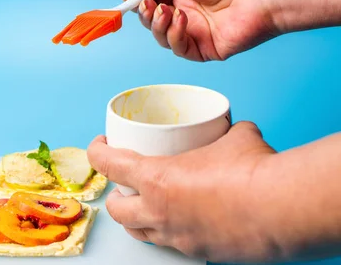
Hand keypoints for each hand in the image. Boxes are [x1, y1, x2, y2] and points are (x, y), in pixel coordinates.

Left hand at [87, 122, 278, 262]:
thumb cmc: (253, 170)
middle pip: (116, 210)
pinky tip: (184, 221)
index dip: (97, 152)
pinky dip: (171, 231)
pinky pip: (174, 244)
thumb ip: (223, 131)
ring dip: (136, 218)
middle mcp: (159, 212)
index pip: (108, 165)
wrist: (283, 210)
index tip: (100, 145)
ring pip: (140, 233)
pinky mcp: (199, 252)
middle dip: (114, 196)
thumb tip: (231, 129)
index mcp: (156, 179)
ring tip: (146, 206)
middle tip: (123, 184)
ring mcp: (177, 236)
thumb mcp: (233, 137)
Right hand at [125, 0, 279, 60]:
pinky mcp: (204, 49)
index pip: (153, 0)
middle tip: (145, 4)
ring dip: (158, 25)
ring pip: (162, 37)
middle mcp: (187, 14)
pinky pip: (179, 48)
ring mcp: (195, 33)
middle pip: (154, 21)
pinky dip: (175, 35)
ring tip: (165, 11)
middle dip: (145, 13)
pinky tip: (181, 20)